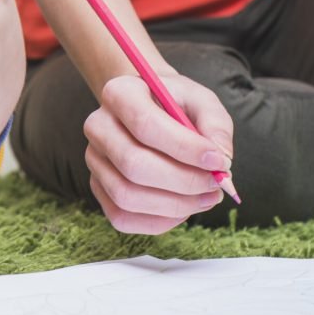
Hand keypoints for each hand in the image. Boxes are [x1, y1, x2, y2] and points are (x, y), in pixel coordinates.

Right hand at [84, 73, 233, 233]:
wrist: (148, 109)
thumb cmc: (174, 104)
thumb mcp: (200, 100)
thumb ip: (215, 124)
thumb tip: (220, 159)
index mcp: (119, 93)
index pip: (145, 124)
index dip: (185, 148)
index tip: (219, 161)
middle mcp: (98, 125)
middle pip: (133, 164)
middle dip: (183, 182)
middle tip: (215, 184)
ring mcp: (93, 158)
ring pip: (126, 196)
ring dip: (175, 205)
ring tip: (205, 197)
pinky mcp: (97, 186)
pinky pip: (121, 217)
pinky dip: (159, 221)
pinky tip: (183, 207)